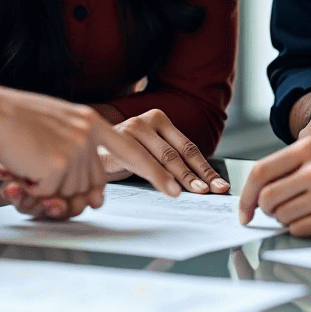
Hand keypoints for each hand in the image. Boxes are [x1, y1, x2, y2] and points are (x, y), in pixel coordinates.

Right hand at [0, 82, 181, 208]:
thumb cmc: (11, 122)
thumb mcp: (54, 129)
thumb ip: (79, 156)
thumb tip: (95, 198)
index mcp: (89, 120)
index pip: (132, 149)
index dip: (155, 172)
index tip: (174, 189)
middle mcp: (88, 132)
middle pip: (93, 184)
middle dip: (67, 192)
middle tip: (36, 178)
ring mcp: (75, 148)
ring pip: (71, 194)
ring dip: (46, 190)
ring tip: (25, 166)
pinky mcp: (58, 164)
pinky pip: (50, 195)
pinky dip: (33, 191)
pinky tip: (21, 169)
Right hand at [106, 110, 229, 193]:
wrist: (91, 150)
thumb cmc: (125, 153)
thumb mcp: (151, 154)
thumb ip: (172, 161)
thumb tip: (204, 184)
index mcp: (160, 120)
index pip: (189, 148)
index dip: (205, 169)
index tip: (220, 186)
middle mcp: (148, 120)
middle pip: (178, 152)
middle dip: (196, 175)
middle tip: (209, 191)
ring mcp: (132, 127)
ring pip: (163, 156)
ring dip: (181, 177)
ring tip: (194, 191)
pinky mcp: (118, 139)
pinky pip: (142, 161)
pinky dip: (158, 176)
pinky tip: (168, 188)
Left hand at [238, 136, 310, 235]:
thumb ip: (291, 167)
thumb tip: (258, 191)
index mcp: (309, 147)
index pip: (261, 172)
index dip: (246, 195)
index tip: (244, 211)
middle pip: (268, 198)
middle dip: (267, 210)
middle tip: (276, 213)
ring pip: (283, 216)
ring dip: (285, 220)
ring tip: (303, 212)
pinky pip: (300, 229)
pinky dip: (300, 229)